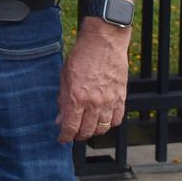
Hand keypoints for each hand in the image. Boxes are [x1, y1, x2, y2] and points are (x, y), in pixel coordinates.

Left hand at [56, 18, 129, 142]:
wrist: (103, 42)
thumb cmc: (82, 55)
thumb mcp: (65, 76)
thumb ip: (63, 99)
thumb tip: (60, 118)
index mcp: (77, 97)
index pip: (71, 127)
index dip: (65, 136)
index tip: (62, 138)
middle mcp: (94, 103)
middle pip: (86, 131)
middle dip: (78, 135)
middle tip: (74, 132)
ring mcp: (109, 101)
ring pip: (102, 129)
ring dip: (93, 131)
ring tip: (87, 127)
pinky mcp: (121, 97)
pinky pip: (116, 119)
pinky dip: (109, 124)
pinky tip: (103, 120)